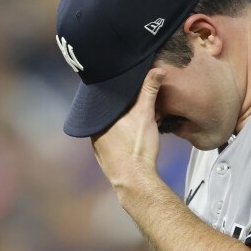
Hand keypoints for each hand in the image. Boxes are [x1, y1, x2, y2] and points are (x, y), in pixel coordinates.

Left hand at [90, 70, 163, 191]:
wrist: (134, 181)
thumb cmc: (137, 147)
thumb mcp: (146, 114)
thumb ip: (149, 90)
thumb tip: (157, 70)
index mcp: (98, 115)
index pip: (106, 96)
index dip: (117, 89)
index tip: (127, 83)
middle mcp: (93, 128)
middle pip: (108, 111)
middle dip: (121, 105)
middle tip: (135, 101)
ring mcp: (97, 143)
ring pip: (109, 125)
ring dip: (120, 121)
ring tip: (135, 117)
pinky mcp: (104, 155)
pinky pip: (111, 138)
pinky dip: (120, 134)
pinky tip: (131, 136)